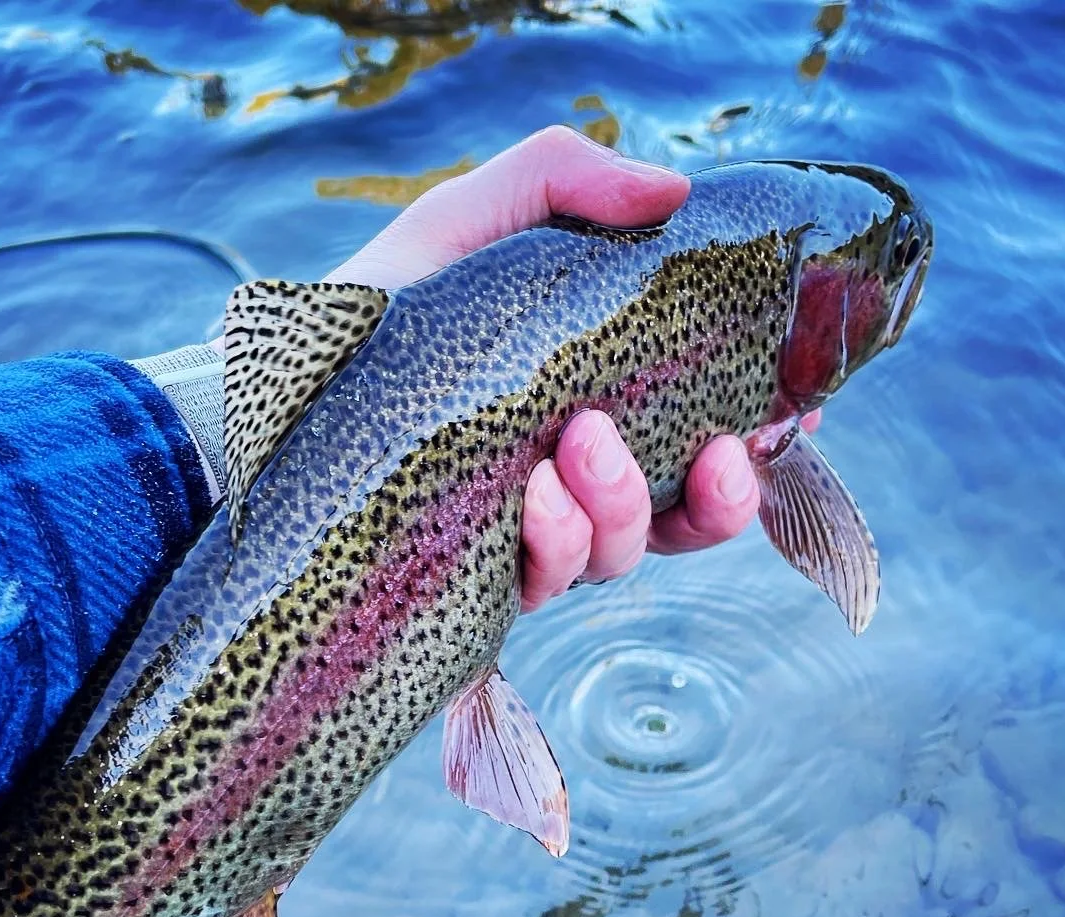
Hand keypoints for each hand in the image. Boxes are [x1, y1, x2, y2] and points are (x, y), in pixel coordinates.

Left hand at [328, 126, 805, 612]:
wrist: (275, 386)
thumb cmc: (381, 308)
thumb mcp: (473, 222)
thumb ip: (567, 185)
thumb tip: (675, 191)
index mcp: (595, 407)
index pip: (699, 445)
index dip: (755, 448)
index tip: (788, 417)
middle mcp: (572, 485)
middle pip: (681, 522)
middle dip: (709, 497)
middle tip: (696, 441)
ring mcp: (526, 539)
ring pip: (618, 557)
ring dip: (619, 508)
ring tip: (578, 443)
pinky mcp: (476, 581)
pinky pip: (545, 584)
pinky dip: (556, 545)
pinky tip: (534, 496)